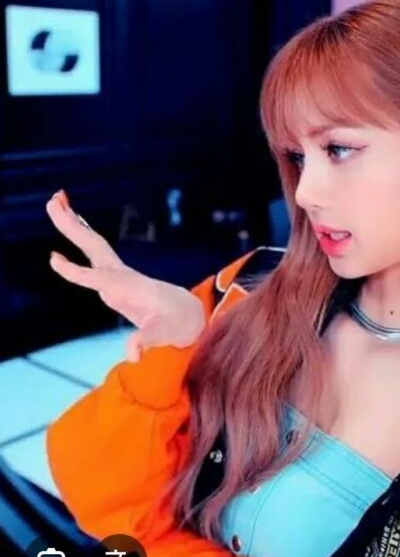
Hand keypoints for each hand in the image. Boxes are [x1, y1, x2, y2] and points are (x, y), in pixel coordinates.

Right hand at [46, 190, 205, 362]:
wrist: (189, 314)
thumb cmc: (177, 324)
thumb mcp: (163, 335)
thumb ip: (146, 341)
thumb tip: (133, 356)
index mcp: (131, 288)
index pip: (100, 278)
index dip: (78, 272)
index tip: (54, 260)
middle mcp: (123, 276)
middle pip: (96, 248)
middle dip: (74, 228)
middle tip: (53, 202)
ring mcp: (118, 274)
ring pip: (93, 245)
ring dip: (74, 225)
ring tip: (55, 201)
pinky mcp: (115, 277)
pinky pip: (93, 252)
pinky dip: (80, 236)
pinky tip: (70, 223)